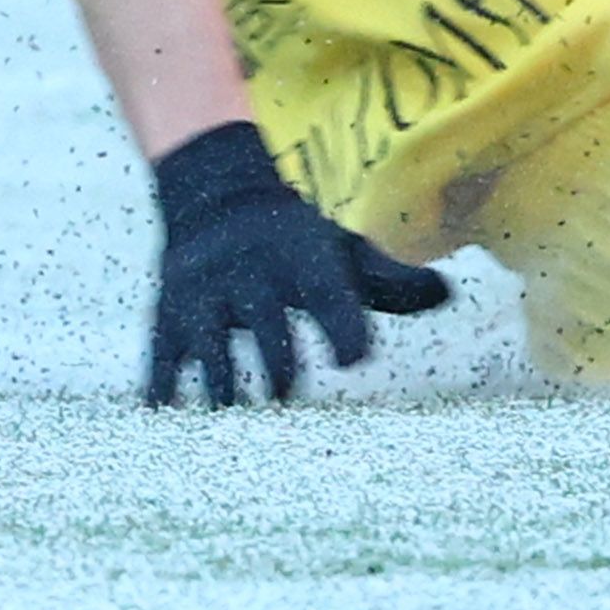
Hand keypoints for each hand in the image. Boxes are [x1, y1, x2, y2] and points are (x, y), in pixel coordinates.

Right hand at [142, 119, 447, 406]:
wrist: (214, 195)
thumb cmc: (293, 241)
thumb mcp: (341, 248)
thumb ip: (390, 280)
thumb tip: (448, 294)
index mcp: (301, 257)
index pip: (325, 289)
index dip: (341, 322)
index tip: (353, 358)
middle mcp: (251, 273)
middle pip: (264, 320)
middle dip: (276, 360)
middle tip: (287, 396)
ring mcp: (204, 294)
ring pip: (211, 340)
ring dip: (221, 380)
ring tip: (235, 412)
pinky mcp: (168, 314)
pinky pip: (162, 352)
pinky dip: (163, 384)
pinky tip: (165, 414)